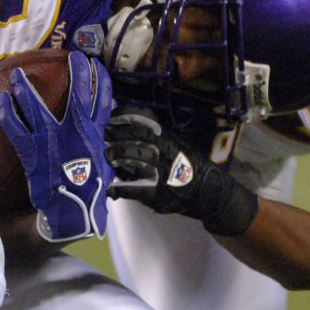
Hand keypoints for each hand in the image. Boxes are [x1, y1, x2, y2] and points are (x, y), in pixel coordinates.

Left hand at [0, 52, 113, 241]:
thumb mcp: (103, 169)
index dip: (101, 82)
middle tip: (73, 56)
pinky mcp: (32, 152)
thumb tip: (98, 143)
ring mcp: (51, 141)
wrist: (71, 212)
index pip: (101, 102)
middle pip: (76, 97)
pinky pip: (16, 128)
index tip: (97, 67)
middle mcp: (74, 134)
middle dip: (77, 74)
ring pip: (36, 107)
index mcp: (94, 137)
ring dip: (25, 89)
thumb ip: (99, 151)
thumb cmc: (88, 194)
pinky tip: (1, 100)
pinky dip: (8, 113)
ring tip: (17, 74)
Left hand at [105, 113, 257, 235]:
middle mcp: (166, 154)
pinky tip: (110, 188)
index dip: (127, 116)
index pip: (147, 121)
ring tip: (107, 156)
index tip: (112, 115)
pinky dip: (121, 188)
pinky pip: (136, 189)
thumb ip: (157, 135)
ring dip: (118, 156)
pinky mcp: (157, 194)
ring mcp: (161, 174)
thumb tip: (130, 123)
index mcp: (169, 139)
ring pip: (136, 160)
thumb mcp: (177, 144)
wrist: (206, 191)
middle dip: (119, 135)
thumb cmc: (187, 165)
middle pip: (138, 139)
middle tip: (104, 134)